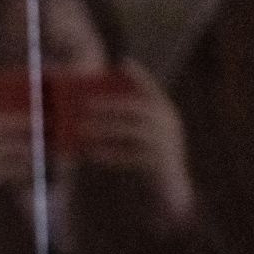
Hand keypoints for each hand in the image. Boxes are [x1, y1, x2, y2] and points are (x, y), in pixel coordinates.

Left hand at [76, 60, 195, 226]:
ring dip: (105, 128)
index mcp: (166, 114)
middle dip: (110, 104)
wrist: (171, 191)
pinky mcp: (160, 164)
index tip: (122, 62)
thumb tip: (90, 112)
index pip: (153, 89)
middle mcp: (170, 125)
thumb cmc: (148, 162)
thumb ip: (124, 124)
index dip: (140, 75)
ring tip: (82, 128)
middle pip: (138, 108)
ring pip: (132, 131)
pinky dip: (109, 153)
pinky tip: (90, 153)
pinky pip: (131, 156)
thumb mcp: (140, 138)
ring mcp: (167, 144)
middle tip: (85, 104)